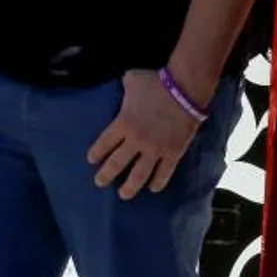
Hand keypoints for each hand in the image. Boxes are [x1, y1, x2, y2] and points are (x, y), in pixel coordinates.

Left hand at [87, 69, 203, 199]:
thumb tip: (124, 84)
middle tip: (99, 183)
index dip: (96, 153)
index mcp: (122, 124)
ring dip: (130, 186)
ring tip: (123, 195)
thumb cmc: (155, 83)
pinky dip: (158, 181)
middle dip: (106, 175)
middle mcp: (136, 140)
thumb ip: (124, 87)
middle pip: (117, 163)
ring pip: (140, 173)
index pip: (104, 143)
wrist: (184, 90)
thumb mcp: (131, 81)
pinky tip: (153, 189)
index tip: (91, 161)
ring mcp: (155, 149)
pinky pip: (164, 172)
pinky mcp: (173, 152)